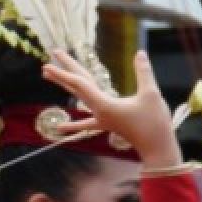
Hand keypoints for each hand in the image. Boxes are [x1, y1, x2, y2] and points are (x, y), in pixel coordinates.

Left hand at [41, 50, 179, 166]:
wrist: (156, 148)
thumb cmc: (154, 123)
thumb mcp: (151, 94)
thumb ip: (143, 73)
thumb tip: (140, 53)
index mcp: (104, 104)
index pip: (80, 84)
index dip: (65, 71)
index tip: (49, 63)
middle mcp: (99, 111)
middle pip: (77, 87)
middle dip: (62, 74)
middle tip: (45, 64)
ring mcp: (102, 118)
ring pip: (80, 98)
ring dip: (66, 87)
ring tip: (49, 77)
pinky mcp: (108, 123)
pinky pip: (87, 122)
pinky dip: (74, 124)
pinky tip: (59, 128)